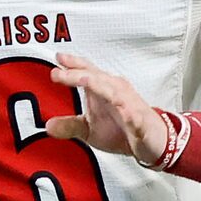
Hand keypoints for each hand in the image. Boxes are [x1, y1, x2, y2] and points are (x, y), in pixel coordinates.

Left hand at [46, 59, 167, 165]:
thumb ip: (70, 125)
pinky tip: (125, 115)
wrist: (151, 142)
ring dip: (100, 85)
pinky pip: (134, 116)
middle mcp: (116, 91)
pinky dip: (130, 115)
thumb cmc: (123, 129)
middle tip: (60, 72)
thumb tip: (48, 125)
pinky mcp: (140, 121)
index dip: (73, 64)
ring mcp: (129, 104)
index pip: (88, 72)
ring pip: (114, 91)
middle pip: (96, 77)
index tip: (57, 58)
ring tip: (84, 81)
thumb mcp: (89, 129)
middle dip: (78, 73)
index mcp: (103, 89)